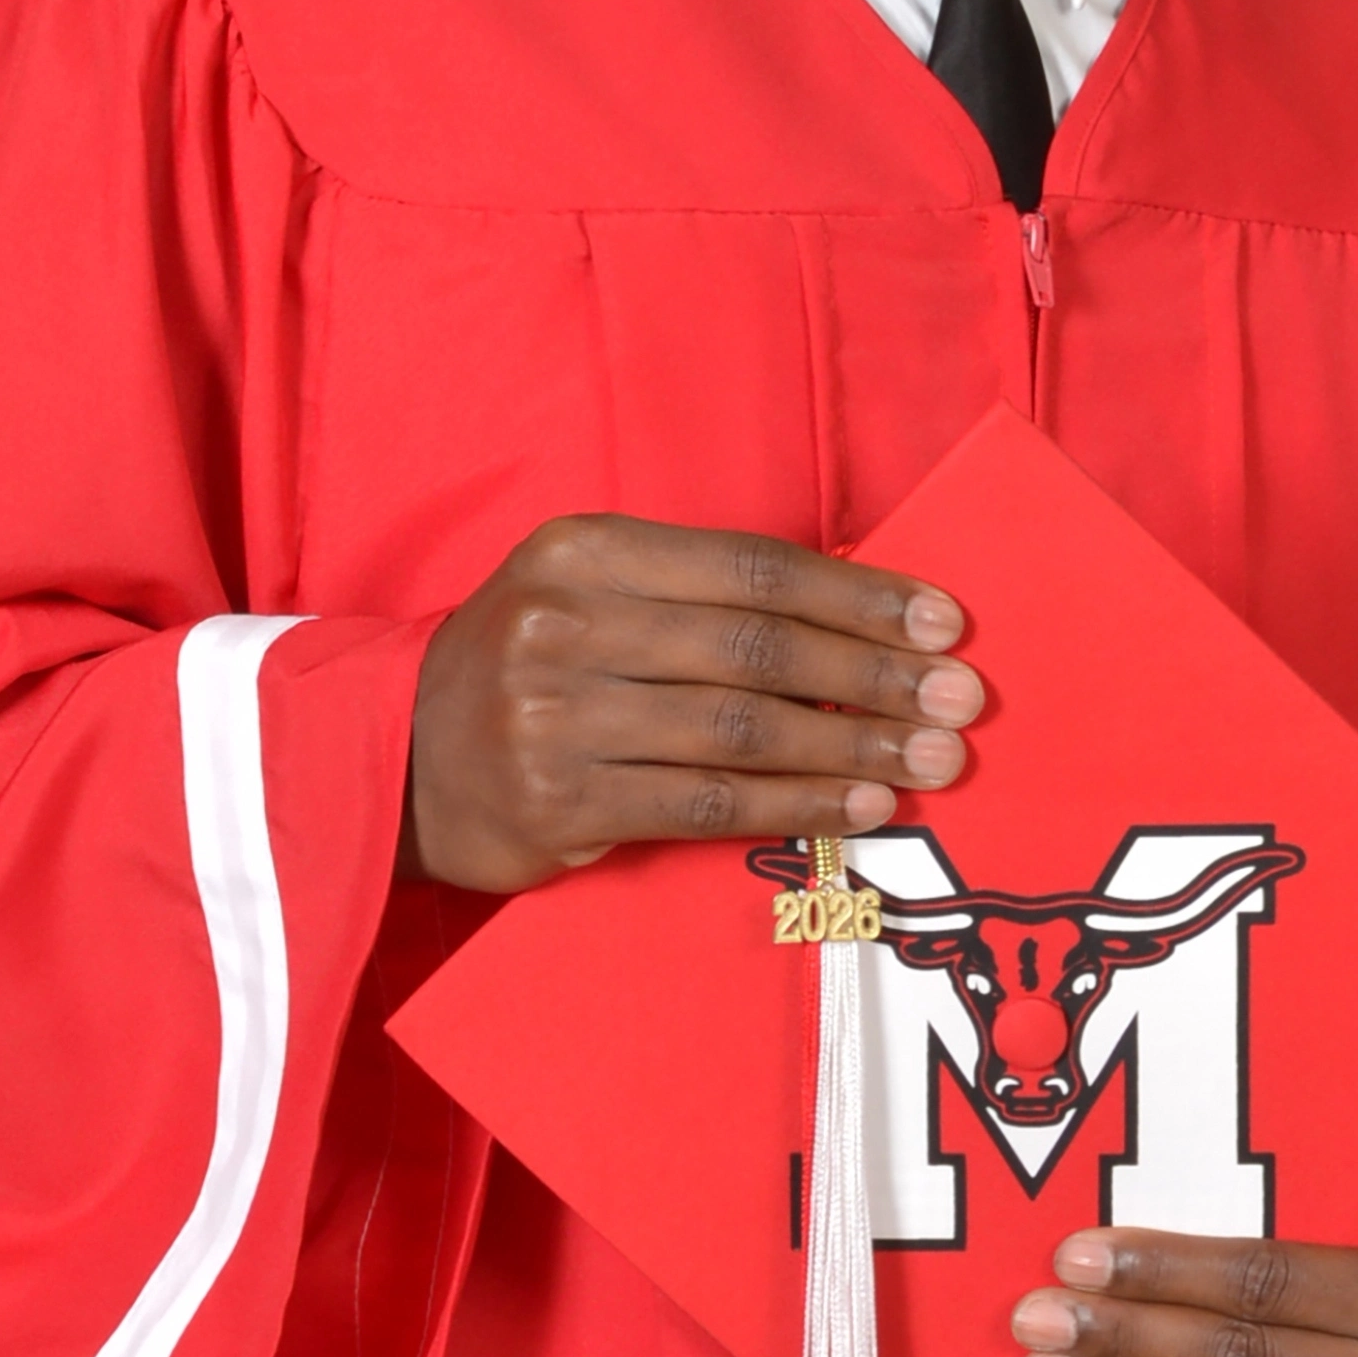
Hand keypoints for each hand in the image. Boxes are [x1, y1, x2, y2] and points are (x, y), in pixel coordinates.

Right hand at [401, 514, 982, 890]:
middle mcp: (566, 624)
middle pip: (758, 649)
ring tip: (931, 756)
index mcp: (585, 549)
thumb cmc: (531, 659)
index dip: (857, 595)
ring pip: (742, 732)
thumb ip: (701, 592)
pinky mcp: (561, 806)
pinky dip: (796, 804)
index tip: (941, 620)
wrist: (397, 752)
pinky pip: (708, 805)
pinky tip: (860, 803)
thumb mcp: (593, 587)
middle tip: (960, 696)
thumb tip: (858, 616)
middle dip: (873, 674)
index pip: (753, 568)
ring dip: (852, 745)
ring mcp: (557, 719)